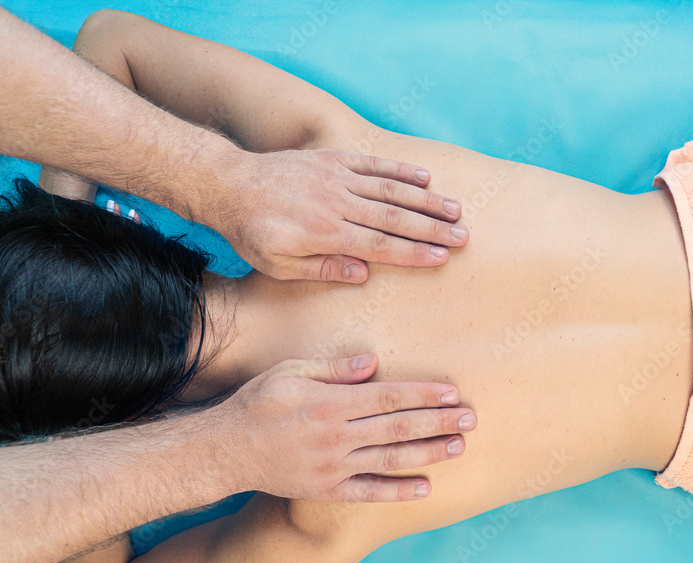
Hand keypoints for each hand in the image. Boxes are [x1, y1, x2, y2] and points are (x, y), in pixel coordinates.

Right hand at [212, 353, 475, 500]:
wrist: (224, 451)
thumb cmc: (257, 404)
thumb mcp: (290, 372)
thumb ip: (333, 369)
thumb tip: (373, 362)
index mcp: (330, 403)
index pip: (388, 397)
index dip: (423, 395)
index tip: (452, 392)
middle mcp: (336, 436)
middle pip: (398, 428)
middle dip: (438, 422)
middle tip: (471, 419)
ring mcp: (332, 466)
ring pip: (390, 460)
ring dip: (428, 454)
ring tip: (458, 447)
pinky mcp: (326, 490)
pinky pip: (368, 492)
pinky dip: (398, 491)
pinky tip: (425, 488)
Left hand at [216, 149, 466, 281]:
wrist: (229, 184)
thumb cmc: (253, 232)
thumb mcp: (278, 264)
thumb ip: (322, 269)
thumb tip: (363, 273)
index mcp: (324, 233)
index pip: (379, 245)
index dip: (413, 252)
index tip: (441, 258)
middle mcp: (336, 203)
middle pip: (393, 217)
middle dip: (431, 228)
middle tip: (463, 236)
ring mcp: (336, 177)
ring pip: (390, 189)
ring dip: (425, 200)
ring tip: (455, 210)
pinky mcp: (332, 159)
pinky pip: (372, 164)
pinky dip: (400, 170)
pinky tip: (425, 177)